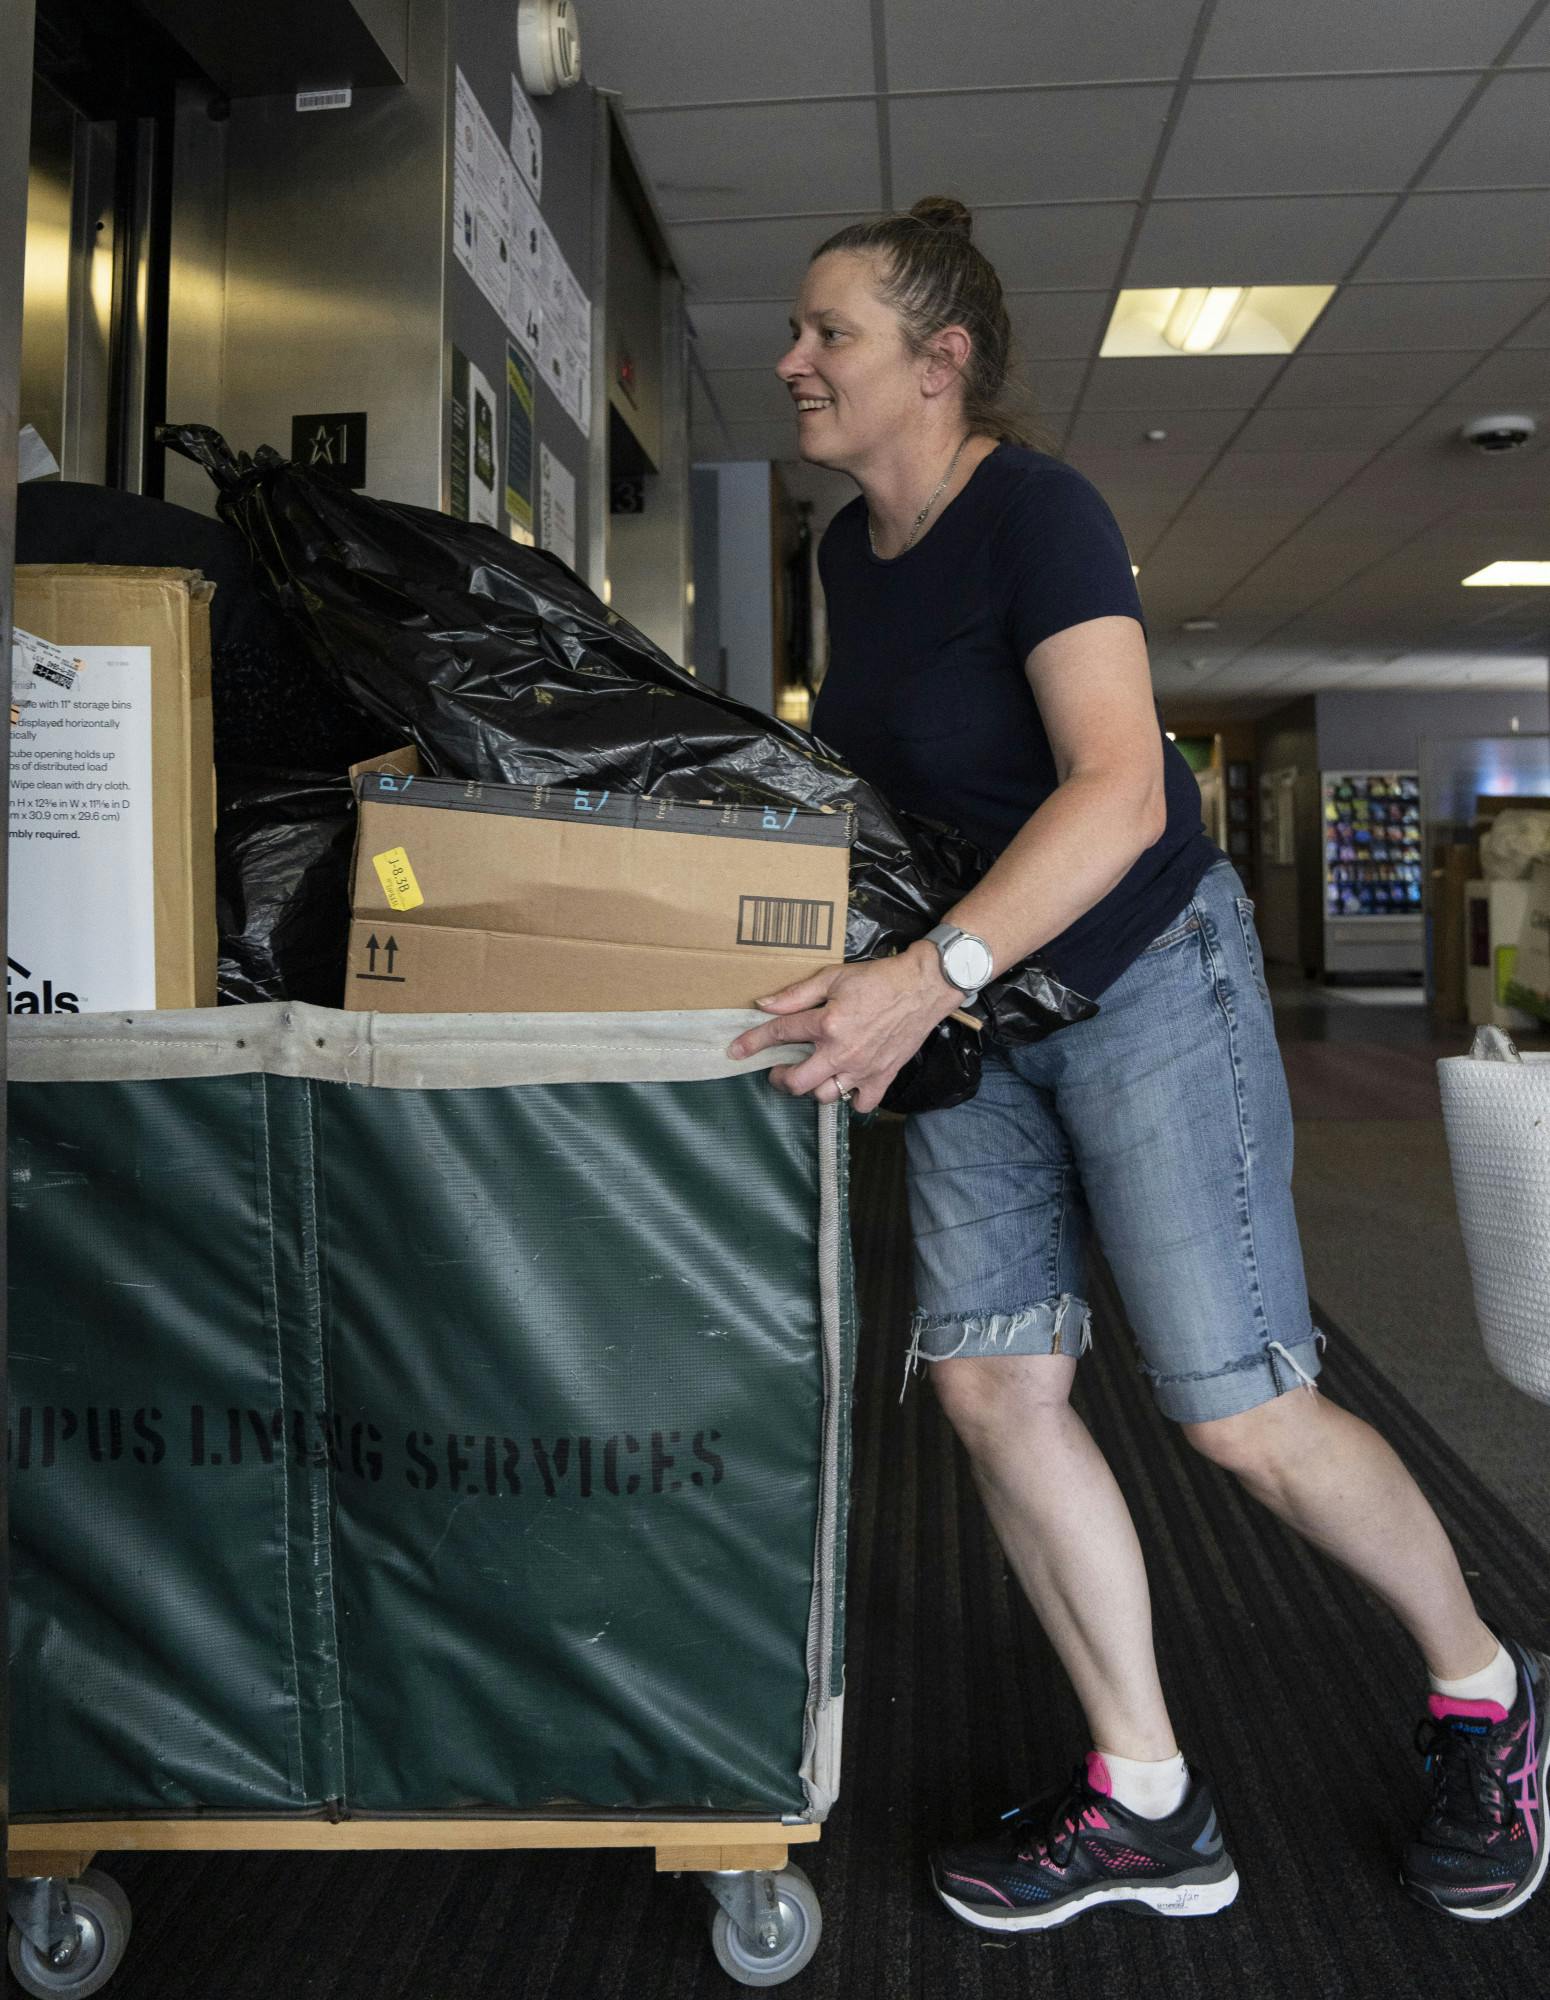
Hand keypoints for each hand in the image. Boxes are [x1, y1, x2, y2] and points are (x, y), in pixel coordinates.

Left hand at [725, 945, 958, 1113]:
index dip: (752, 1043)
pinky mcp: (882, 1077)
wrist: (923, 987)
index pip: (780, 1034)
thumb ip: (796, 994)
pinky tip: (845, 1084)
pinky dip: (850, 1099)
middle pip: (797, 1082)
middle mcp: (841, 1051)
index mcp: (827, 1023)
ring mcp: (862, 1069)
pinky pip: (860, 1105)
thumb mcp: (833, 977)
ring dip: (813, 1087)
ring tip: (813, 1073)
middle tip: (779, 1069)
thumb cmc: (878, 979)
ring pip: (824, 1096)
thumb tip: (763, 1004)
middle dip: (780, 1078)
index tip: (735, 1051)